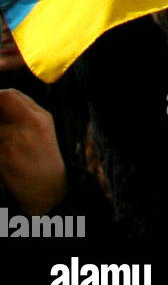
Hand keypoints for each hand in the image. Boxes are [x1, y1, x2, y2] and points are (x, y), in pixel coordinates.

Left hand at [0, 88, 66, 214]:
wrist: (47, 190)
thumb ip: (24, 110)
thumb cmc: (43, 157)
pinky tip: (2, 157)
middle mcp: (27, 126)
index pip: (9, 95)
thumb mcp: (43, 127)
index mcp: (38, 117)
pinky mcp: (2, 159)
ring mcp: (13, 142)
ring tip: (3, 144)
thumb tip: (2, 99)